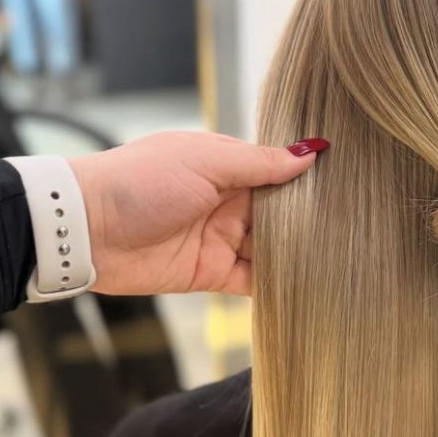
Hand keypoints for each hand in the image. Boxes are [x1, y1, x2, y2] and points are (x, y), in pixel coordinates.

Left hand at [70, 131, 327, 295]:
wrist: (85, 230)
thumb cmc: (139, 181)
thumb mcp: (205, 161)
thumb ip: (260, 163)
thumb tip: (310, 152)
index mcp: (226, 165)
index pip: (279, 172)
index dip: (309, 180)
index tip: (347, 186)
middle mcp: (228, 201)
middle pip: (282, 214)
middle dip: (310, 221)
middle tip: (352, 227)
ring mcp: (221, 238)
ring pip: (273, 249)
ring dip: (299, 253)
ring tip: (341, 257)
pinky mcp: (212, 274)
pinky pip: (254, 280)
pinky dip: (279, 284)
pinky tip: (310, 282)